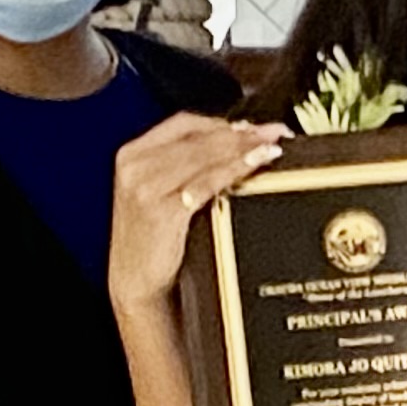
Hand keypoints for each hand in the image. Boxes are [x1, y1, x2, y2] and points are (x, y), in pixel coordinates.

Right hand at [107, 115, 287, 316]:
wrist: (134, 282)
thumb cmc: (151, 242)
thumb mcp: (159, 193)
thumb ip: (184, 167)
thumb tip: (231, 145)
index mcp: (134, 155)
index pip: (184, 124)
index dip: (222, 123)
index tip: (253, 126)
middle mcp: (137, 165)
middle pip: (198, 137)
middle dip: (240, 134)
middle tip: (272, 133)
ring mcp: (147, 186)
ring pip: (205, 156)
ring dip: (241, 149)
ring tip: (270, 148)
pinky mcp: (162, 210)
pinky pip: (206, 183)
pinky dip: (233, 172)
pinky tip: (253, 167)